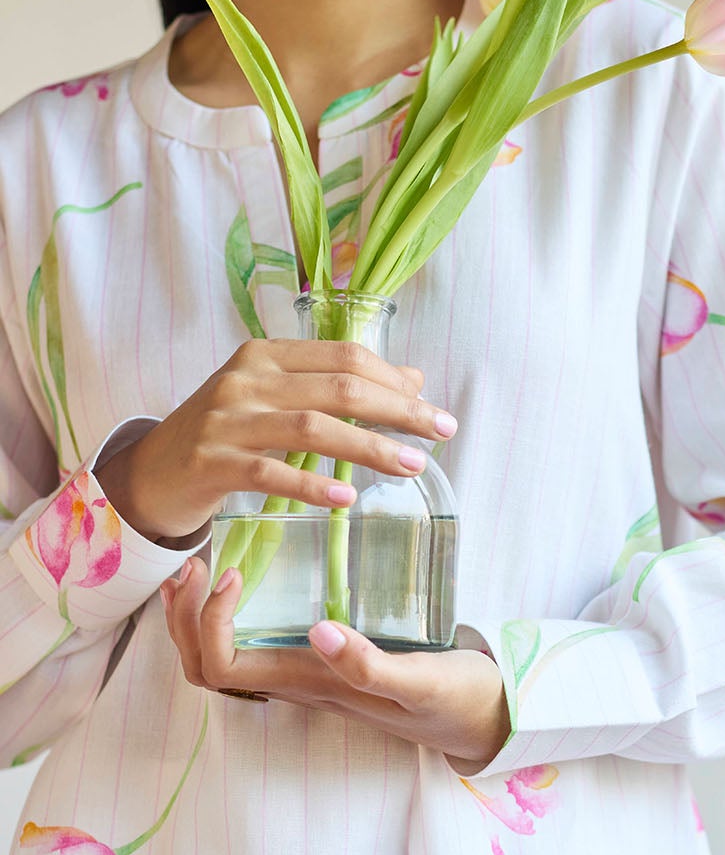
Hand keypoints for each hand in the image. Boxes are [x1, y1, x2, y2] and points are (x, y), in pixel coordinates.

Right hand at [93, 337, 459, 545]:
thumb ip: (335, 386)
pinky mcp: (212, 462)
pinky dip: (312, 486)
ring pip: (311, 428)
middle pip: (337, 388)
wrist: (152, 475)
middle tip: (441, 433)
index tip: (434, 410)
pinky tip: (347, 498)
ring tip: (410, 465)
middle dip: (398, 411)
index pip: (344, 357)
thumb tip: (411, 379)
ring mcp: (226, 420)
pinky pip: (271, 472)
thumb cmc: (224, 436)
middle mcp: (246, 380)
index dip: (394, 381)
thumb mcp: (277, 400)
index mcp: (265, 355)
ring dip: (368, 447)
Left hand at [159, 556, 511, 775]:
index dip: (209, 622)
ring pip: (222, 658)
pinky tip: (244, 578)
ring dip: (197, 618)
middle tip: (196, 563)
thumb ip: (372, 665)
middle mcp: (298, 684)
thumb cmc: (456, 699)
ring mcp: (307, 675)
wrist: (484, 718)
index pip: (223, 665)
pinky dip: (230, 614)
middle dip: (184, 619)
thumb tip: (319, 633)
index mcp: (312, 686)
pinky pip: (253, 643)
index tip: (233, 573)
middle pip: (205, 666)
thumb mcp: (422, 681)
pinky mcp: (322, 661)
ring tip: (202, 568)